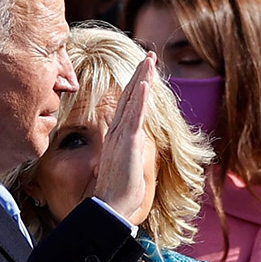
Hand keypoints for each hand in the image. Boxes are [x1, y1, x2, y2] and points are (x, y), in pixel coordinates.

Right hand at [93, 51, 155, 219]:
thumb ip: (131, 152)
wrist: (110, 205)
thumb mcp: (128, 165)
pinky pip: (134, 117)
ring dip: (141, 79)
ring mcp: (120, 136)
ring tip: (150, 60)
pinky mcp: (127, 144)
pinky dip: (139, 100)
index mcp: (117, 136)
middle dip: (140, 74)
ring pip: (132, 101)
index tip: (145, 71)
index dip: (136, 86)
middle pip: (129, 96)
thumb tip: (138, 147)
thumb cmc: (119, 191)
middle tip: (150, 55)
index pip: (128, 105)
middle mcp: (117, 132)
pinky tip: (145, 84)